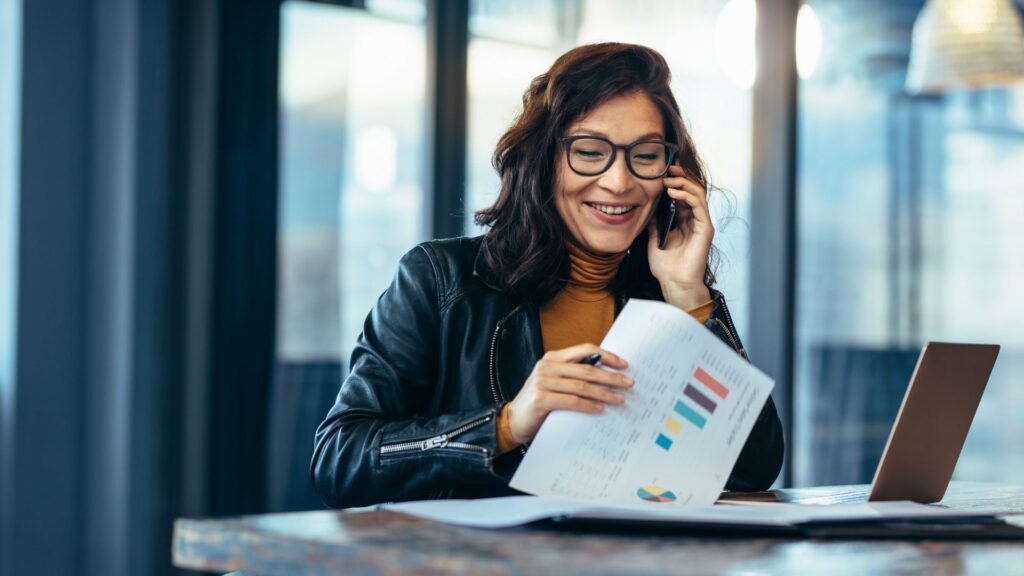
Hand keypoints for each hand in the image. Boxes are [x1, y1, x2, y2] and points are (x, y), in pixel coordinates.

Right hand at [506, 344, 632, 443]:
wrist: (513, 420)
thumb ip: (574, 376)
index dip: (606, 356)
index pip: (584, 350)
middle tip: (628, 383)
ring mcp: (542, 381)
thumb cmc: (539, 402)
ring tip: (619, 398)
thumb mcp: (556, 383)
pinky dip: (589, 405)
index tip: (624, 365)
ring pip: (581, 385)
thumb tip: (607, 376)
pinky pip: (572, 401)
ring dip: (604, 393)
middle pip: (587, 369)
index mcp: (553, 358)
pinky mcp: (540, 398)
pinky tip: (600, 409)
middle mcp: (547, 366)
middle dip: (610, 376)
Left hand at [647, 164, 712, 309]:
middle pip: (692, 190)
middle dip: (681, 177)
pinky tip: (674, 192)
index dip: (674, 181)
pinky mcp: (706, 229)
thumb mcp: (654, 238)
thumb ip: (653, 222)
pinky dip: (687, 196)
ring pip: (697, 194)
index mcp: (683, 221)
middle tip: (668, 167)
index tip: (662, 171)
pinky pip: (698, 206)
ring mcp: (702, 223)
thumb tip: (646, 206)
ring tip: (669, 178)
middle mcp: (694, 220)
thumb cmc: (665, 267)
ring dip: (683, 183)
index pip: (682, 194)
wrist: (674, 283)